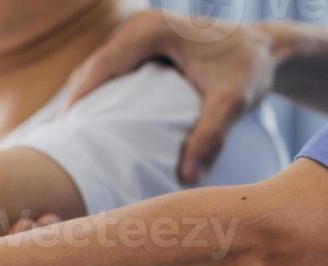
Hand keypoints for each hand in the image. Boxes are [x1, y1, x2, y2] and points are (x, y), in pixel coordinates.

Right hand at [67, 11, 288, 183]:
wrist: (266, 51)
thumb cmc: (249, 70)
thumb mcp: (232, 102)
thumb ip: (211, 137)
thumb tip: (188, 178)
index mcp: (150, 30)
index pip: (100, 67)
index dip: (79, 102)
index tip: (65, 138)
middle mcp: (139, 26)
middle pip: (91, 70)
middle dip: (75, 107)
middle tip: (61, 150)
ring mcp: (138, 35)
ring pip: (98, 73)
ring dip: (85, 105)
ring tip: (72, 145)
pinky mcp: (142, 48)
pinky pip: (111, 74)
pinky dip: (101, 100)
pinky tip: (95, 131)